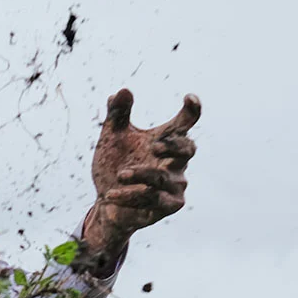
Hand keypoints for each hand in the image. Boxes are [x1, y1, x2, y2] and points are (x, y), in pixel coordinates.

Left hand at [86, 89, 200, 251]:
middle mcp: (175, 163)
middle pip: (188, 149)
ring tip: (120, 174)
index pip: (185, 124)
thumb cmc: (113, 166)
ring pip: (162, 177)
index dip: (192, 111)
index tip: (189, 98)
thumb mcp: (110, 139)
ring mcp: (175, 185)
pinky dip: (129, 196)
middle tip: (154, 146)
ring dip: (140, 175)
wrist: (105, 203)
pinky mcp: (168, 206)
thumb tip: (121, 91)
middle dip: (173, 146)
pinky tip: (109, 194)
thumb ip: (116, 116)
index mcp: (165, 141)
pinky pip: (152, 199)